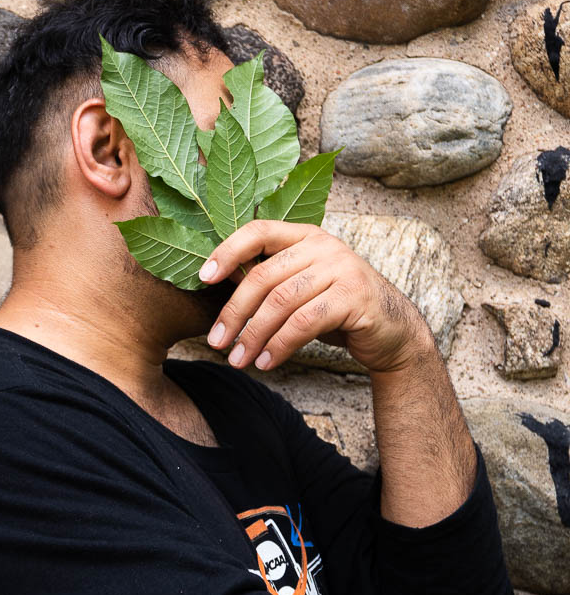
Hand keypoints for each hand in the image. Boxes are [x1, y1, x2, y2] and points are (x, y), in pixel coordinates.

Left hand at [199, 221, 432, 374]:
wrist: (391, 332)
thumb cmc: (337, 309)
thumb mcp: (301, 288)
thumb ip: (269, 281)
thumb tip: (217, 285)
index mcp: (305, 236)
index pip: (258, 231)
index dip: (227, 252)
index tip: (202, 278)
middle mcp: (323, 245)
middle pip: (264, 275)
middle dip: (235, 312)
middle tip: (217, 342)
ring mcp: (341, 268)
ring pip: (281, 301)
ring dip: (254, 335)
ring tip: (239, 360)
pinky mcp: (353, 296)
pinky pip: (304, 322)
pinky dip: (280, 345)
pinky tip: (267, 362)